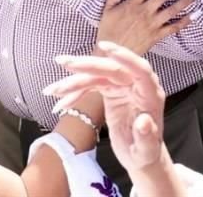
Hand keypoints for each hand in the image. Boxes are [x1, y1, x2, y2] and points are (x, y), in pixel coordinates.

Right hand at [47, 42, 169, 175]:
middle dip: (87, 65)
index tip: (105, 47)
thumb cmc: (146, 152)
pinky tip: (60, 103)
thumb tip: (144, 122)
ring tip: (52, 90)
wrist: (138, 155)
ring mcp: (123, 86)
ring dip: (74, 81)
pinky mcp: (111, 90)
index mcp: (150, 95)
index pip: (139, 70)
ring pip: (97, 76)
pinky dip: (75, 93)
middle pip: (112, 69)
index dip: (124, 57)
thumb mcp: (146, 151)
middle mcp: (136, 85)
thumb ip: (147, 136)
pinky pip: (91, 85)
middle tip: (64, 63)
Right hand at [98, 0, 195, 55]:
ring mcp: (152, 24)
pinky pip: (174, 28)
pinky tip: (197, 13)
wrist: (112, 56)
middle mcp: (145, 12)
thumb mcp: (107, 10)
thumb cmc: (108, 32)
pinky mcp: (157, 36)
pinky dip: (186, 21)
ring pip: (173, 9)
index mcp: (133, 3)